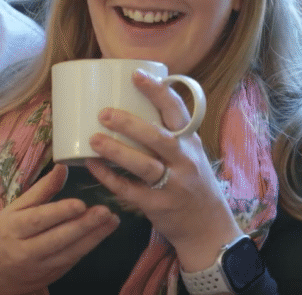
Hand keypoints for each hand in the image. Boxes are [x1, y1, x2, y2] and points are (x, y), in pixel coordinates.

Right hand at [0, 164, 119, 294]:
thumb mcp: (11, 210)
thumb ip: (39, 191)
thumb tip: (62, 168)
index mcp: (12, 229)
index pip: (39, 220)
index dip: (60, 212)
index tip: (81, 203)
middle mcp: (24, 251)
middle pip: (58, 239)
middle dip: (84, 226)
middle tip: (106, 212)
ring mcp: (37, 269)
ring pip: (69, 254)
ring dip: (93, 238)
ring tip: (111, 222)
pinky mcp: (47, 279)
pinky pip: (70, 263)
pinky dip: (86, 249)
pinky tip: (100, 236)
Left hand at [84, 70, 242, 270]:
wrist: (208, 226)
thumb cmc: (192, 180)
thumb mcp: (190, 152)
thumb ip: (169, 131)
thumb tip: (131, 97)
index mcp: (190, 141)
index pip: (176, 111)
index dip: (157, 91)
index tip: (135, 74)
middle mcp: (185, 161)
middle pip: (158, 138)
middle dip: (130, 124)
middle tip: (103, 112)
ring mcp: (172, 185)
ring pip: (144, 166)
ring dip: (117, 151)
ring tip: (93, 139)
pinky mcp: (158, 206)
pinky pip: (130, 191)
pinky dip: (110, 177)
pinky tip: (93, 165)